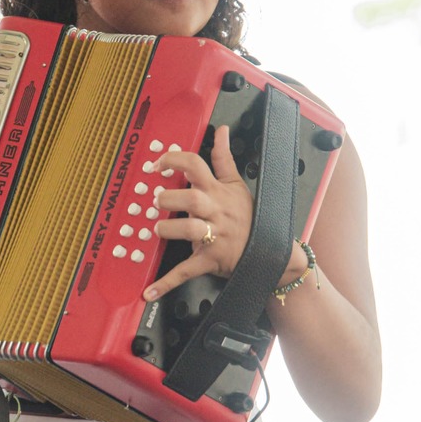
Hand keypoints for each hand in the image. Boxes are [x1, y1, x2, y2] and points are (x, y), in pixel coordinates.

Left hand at [143, 125, 252, 300]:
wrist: (270, 251)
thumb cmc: (249, 217)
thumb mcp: (238, 185)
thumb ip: (224, 158)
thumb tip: (222, 131)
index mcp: (218, 192)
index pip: (197, 167)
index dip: (175, 161)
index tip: (158, 164)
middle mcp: (215, 212)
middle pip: (192, 199)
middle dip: (170, 198)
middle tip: (157, 200)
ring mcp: (214, 237)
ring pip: (190, 231)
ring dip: (169, 230)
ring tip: (158, 230)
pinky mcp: (210, 260)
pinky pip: (187, 271)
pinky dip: (167, 283)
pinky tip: (149, 290)